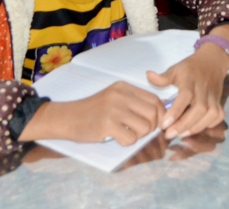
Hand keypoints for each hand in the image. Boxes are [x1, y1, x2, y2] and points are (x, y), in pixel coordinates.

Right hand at [19, 82, 164, 145]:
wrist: (68, 117)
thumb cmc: (93, 110)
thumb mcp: (113, 97)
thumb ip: (133, 101)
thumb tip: (159, 113)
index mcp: (124, 87)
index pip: (154, 99)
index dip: (160, 114)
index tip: (156, 123)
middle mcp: (120, 96)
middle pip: (152, 113)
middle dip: (152, 127)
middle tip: (141, 132)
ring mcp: (113, 110)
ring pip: (144, 127)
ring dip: (139, 136)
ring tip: (128, 134)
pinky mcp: (107, 125)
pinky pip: (131, 139)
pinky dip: (127, 142)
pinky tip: (118, 138)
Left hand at [148, 24, 228, 139]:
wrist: (212, 61)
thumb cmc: (190, 68)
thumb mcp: (176, 69)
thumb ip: (163, 77)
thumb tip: (148, 75)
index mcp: (190, 80)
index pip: (185, 96)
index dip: (175, 111)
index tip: (164, 124)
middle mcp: (203, 88)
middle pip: (199, 108)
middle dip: (184, 124)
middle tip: (169, 134)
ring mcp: (214, 95)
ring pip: (210, 114)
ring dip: (197, 126)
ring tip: (181, 134)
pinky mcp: (220, 101)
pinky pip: (219, 115)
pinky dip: (210, 124)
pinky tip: (197, 127)